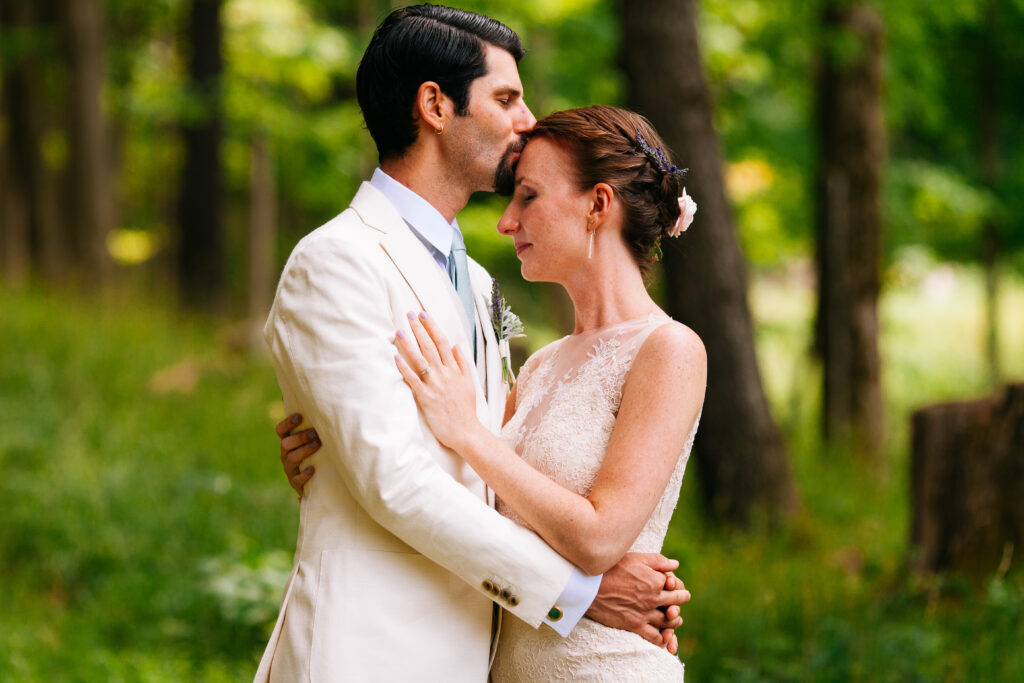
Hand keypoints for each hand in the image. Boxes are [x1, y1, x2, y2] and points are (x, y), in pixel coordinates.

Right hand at [276, 413, 319, 495]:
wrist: (316, 480)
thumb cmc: (315, 452)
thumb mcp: (311, 437)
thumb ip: (309, 420)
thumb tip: (298, 397)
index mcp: (287, 441)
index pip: (280, 430)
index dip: (288, 423)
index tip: (300, 416)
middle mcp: (285, 454)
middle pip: (286, 444)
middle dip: (300, 437)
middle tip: (315, 433)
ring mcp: (289, 469)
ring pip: (291, 459)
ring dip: (304, 451)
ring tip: (317, 445)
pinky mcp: (295, 483)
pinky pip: (296, 480)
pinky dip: (304, 474)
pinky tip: (313, 469)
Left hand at [393, 312, 480, 450]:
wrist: (466, 432)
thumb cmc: (466, 409)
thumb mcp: (469, 383)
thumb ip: (462, 363)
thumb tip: (456, 345)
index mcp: (455, 369)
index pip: (442, 342)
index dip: (432, 327)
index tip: (423, 315)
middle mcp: (445, 374)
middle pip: (430, 346)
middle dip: (419, 329)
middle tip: (409, 314)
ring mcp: (435, 385)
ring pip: (420, 360)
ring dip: (409, 344)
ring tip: (399, 330)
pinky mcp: (426, 398)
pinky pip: (413, 380)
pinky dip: (404, 368)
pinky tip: (395, 357)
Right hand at [586, 553, 690, 653]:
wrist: (589, 587)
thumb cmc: (610, 568)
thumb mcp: (635, 558)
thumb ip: (658, 561)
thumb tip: (676, 564)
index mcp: (656, 580)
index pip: (676, 584)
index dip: (676, 584)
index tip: (673, 585)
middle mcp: (654, 598)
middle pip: (677, 603)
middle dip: (680, 601)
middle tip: (678, 602)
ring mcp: (646, 613)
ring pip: (670, 622)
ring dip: (675, 620)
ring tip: (674, 618)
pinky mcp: (635, 626)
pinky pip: (656, 638)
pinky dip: (663, 639)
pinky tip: (664, 637)